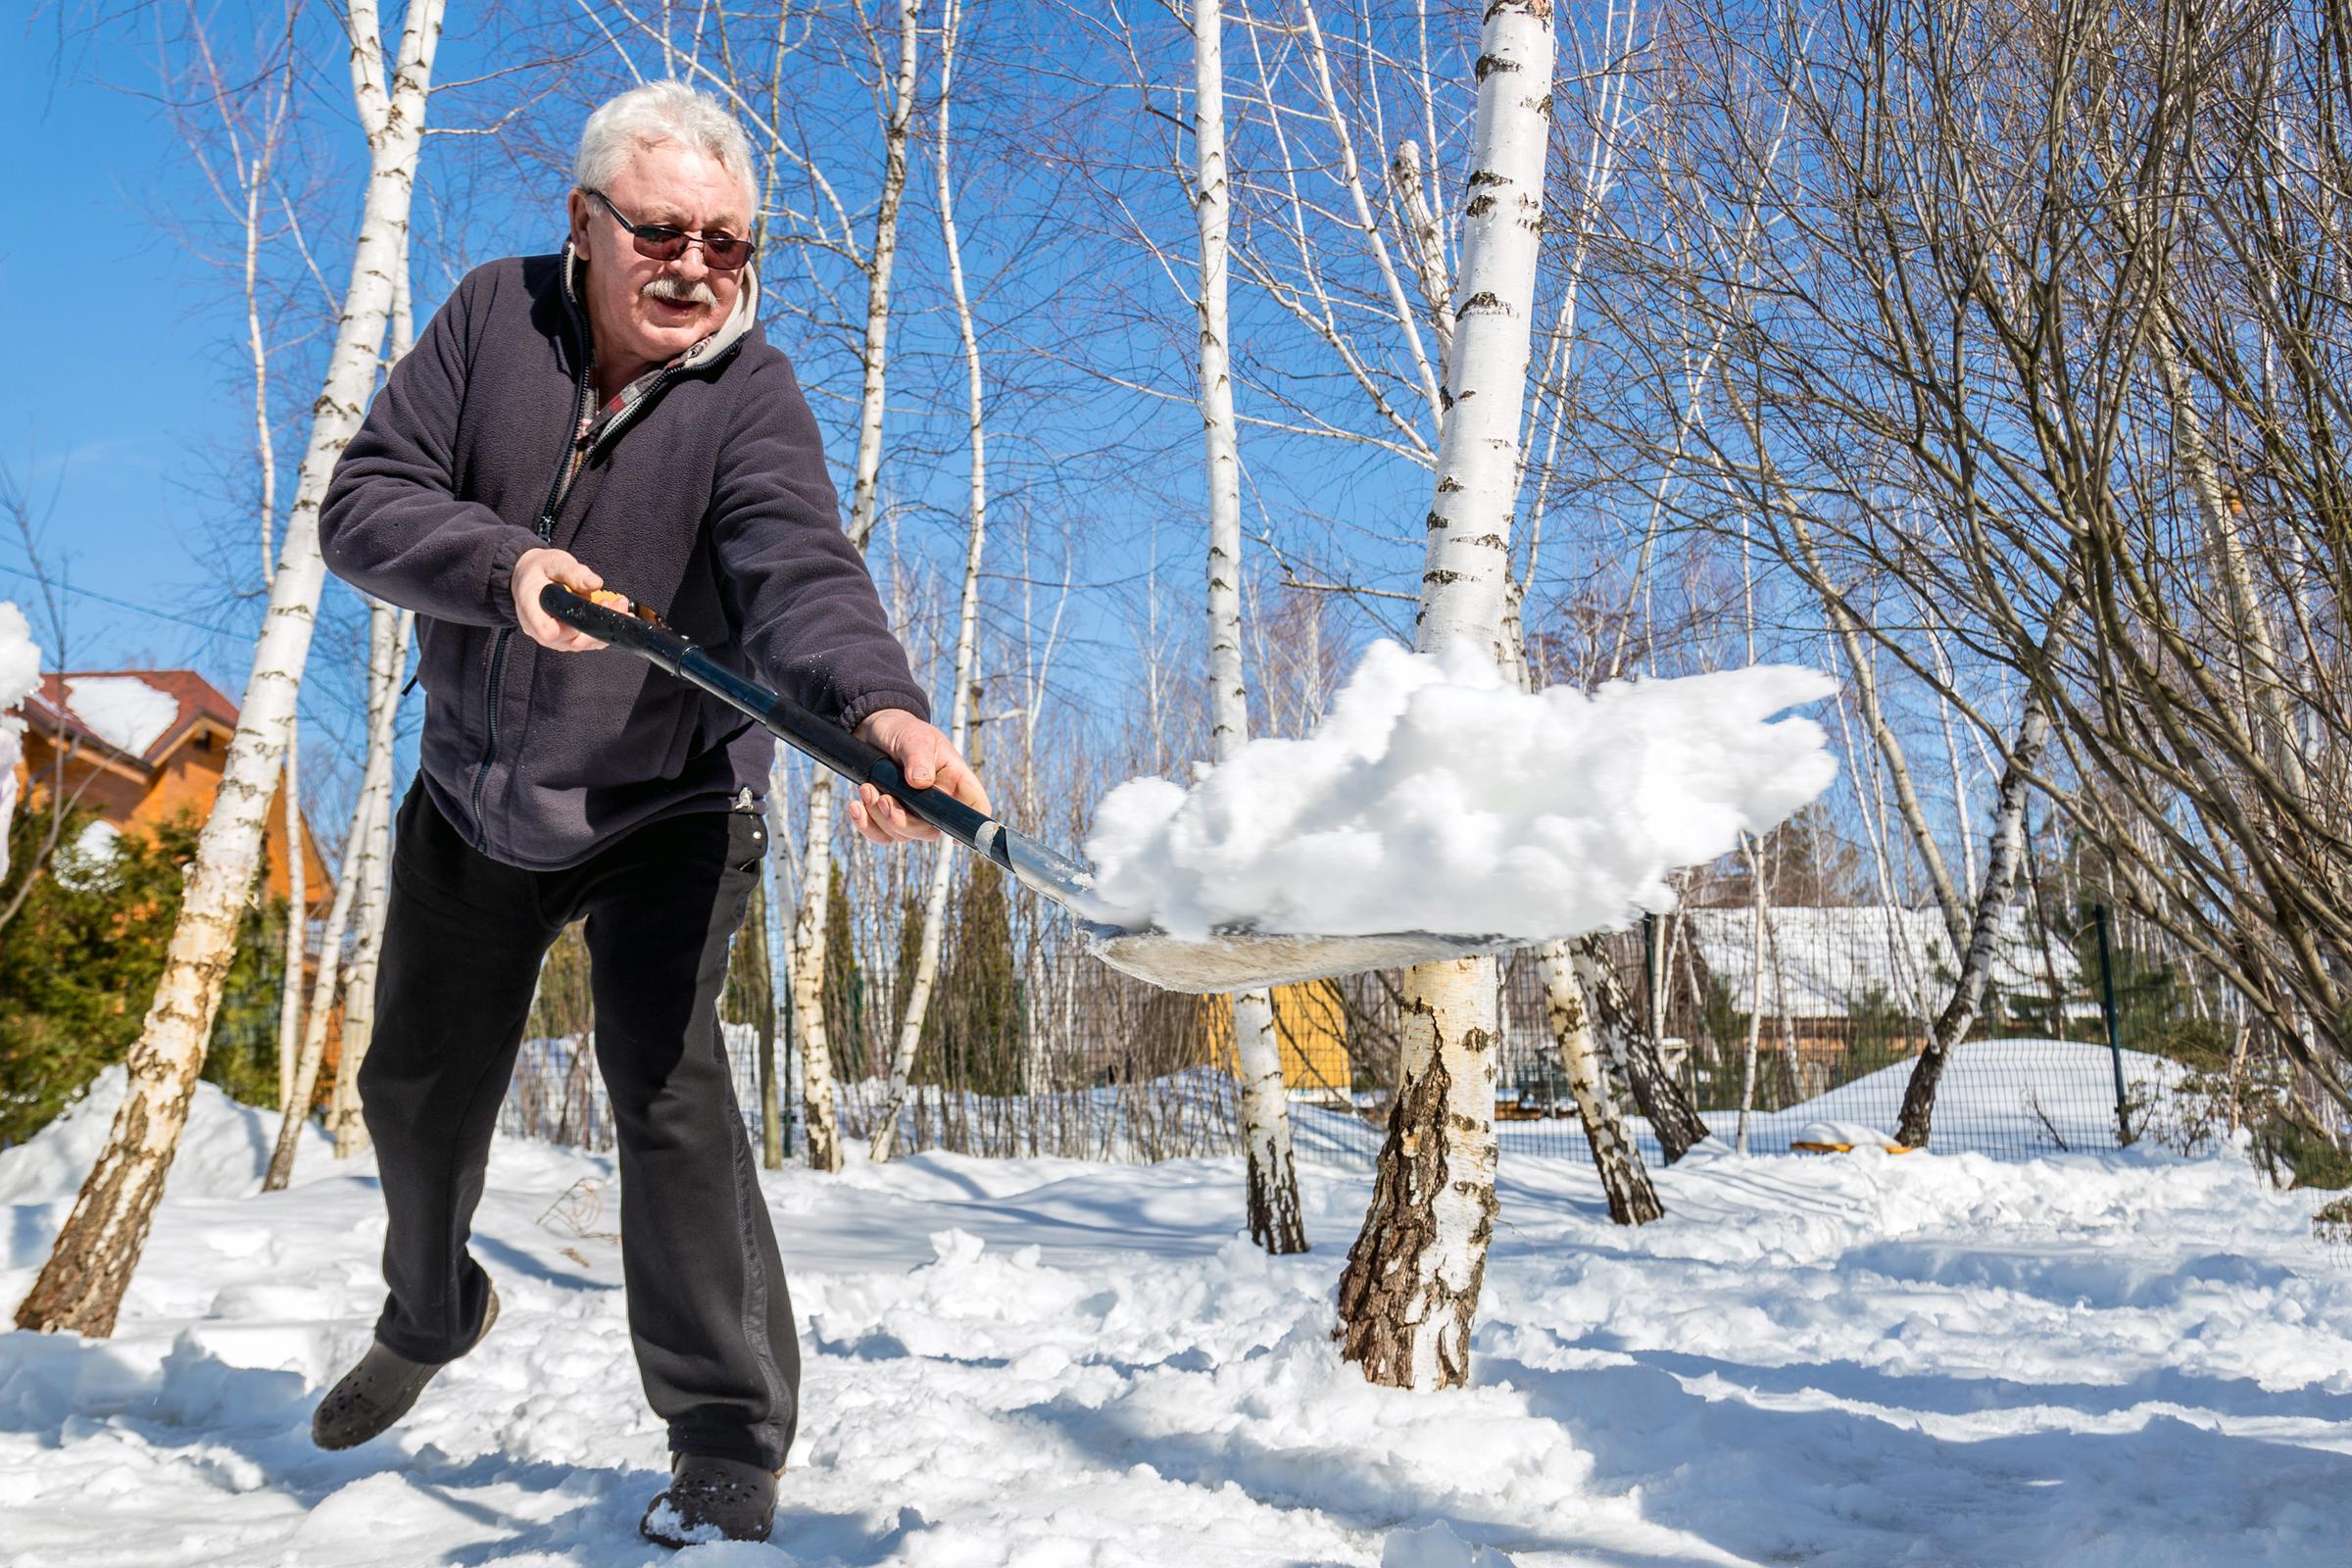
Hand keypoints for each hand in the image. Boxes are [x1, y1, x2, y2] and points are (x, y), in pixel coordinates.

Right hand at [512, 546, 608, 652]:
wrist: (530, 578)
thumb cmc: (539, 570)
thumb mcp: (554, 562)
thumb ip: (573, 572)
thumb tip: (595, 583)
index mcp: (530, 610)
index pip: (548, 631)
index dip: (571, 626)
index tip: (589, 608)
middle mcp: (540, 631)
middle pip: (573, 641)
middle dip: (599, 625)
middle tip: (617, 603)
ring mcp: (555, 638)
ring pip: (584, 643)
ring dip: (606, 628)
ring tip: (620, 604)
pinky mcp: (567, 638)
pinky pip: (587, 641)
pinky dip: (604, 629)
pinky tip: (616, 612)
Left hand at [848, 709, 990, 845]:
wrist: (874, 729)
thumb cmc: (902, 729)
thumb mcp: (913, 737)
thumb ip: (918, 757)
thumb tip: (921, 782)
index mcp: (954, 780)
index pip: (975, 806)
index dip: (972, 825)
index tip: (953, 836)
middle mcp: (937, 801)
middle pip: (932, 831)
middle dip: (904, 822)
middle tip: (883, 799)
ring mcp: (913, 812)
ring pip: (903, 835)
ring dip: (880, 818)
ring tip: (866, 789)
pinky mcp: (889, 816)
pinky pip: (881, 835)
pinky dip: (866, 825)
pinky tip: (856, 806)